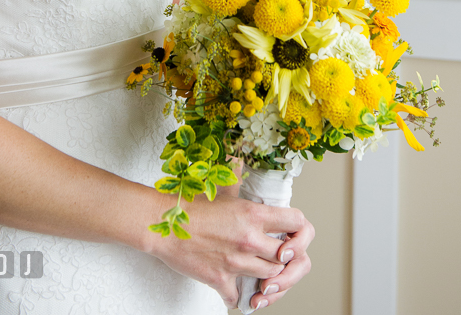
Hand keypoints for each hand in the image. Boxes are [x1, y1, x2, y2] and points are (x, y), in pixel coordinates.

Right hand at [147, 191, 313, 308]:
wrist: (161, 223)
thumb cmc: (188, 205)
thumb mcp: (221, 190)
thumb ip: (238, 183)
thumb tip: (241, 163)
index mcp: (252, 214)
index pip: (296, 221)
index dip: (299, 229)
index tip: (291, 233)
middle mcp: (249, 238)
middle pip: (287, 256)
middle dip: (285, 258)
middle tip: (277, 257)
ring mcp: (236, 262)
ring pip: (269, 277)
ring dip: (266, 276)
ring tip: (259, 272)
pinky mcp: (220, 279)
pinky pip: (238, 297)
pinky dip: (238, 296)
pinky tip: (235, 288)